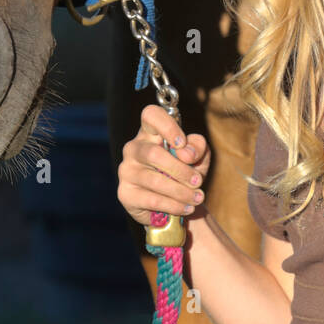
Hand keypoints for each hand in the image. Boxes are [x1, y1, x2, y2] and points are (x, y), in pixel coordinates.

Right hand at [117, 103, 211, 225]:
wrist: (172, 206)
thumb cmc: (184, 173)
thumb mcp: (198, 158)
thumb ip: (197, 147)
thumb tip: (186, 153)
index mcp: (149, 133)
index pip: (150, 115)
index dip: (167, 126)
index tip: (182, 143)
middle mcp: (133, 148)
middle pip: (154, 153)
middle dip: (181, 170)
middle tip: (198, 182)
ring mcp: (126, 171)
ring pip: (155, 180)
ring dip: (181, 191)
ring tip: (197, 198)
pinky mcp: (125, 193)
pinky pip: (151, 199)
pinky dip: (173, 205)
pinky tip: (186, 208)